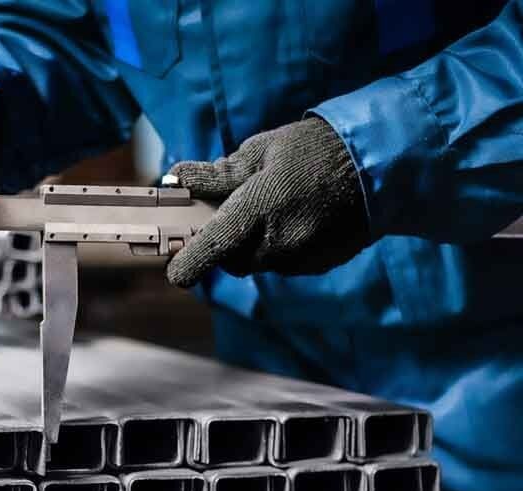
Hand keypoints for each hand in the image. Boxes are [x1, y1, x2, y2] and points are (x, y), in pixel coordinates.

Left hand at [165, 117, 370, 287]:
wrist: (379, 163)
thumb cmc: (314, 149)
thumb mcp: (261, 150)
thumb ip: (217, 174)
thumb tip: (177, 179)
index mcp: (261, 208)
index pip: (214, 245)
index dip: (190, 263)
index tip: (177, 274)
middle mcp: (281, 241)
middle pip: (233, 259)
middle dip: (227, 243)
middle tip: (234, 213)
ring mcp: (302, 257)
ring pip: (259, 263)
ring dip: (254, 244)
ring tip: (274, 208)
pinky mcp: (318, 265)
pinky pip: (284, 264)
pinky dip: (279, 248)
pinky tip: (296, 219)